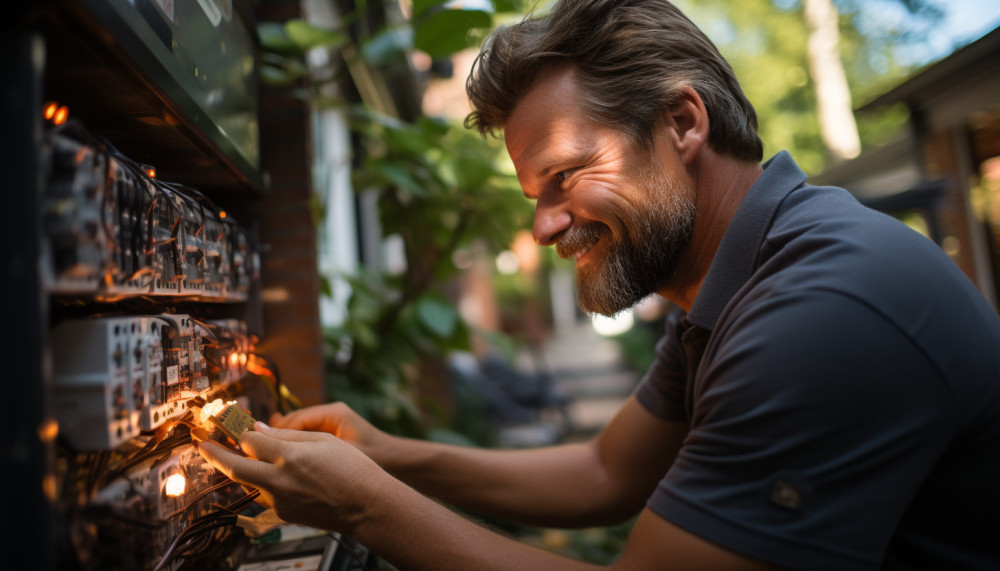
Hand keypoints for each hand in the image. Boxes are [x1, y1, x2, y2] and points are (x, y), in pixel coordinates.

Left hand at [197, 421, 389, 532]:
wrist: (367, 507)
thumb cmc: (354, 469)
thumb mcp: (323, 440)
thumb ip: (288, 435)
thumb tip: (259, 430)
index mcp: (289, 457)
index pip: (251, 440)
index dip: (241, 430)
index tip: (234, 423)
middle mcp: (279, 480)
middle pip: (235, 466)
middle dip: (214, 454)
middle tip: (201, 443)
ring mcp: (280, 500)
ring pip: (248, 482)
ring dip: (239, 469)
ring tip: (233, 456)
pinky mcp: (285, 513)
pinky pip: (264, 494)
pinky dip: (260, 482)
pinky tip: (268, 474)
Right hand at [269, 403, 389, 463]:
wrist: (400, 461)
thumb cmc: (377, 456)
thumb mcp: (344, 453)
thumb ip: (310, 447)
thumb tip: (274, 440)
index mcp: (334, 412)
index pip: (296, 419)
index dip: (276, 433)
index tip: (257, 445)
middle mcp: (330, 413)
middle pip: (294, 423)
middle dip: (277, 436)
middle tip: (256, 450)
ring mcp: (331, 424)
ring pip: (298, 431)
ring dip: (284, 444)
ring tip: (268, 457)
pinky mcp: (332, 435)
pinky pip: (307, 440)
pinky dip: (296, 449)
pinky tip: (285, 462)